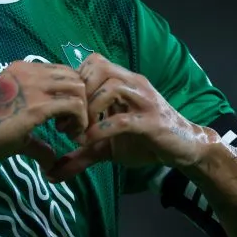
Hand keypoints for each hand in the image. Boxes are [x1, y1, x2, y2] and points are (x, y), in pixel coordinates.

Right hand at [0, 61, 88, 171]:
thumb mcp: (15, 127)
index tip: (64, 118)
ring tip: (68, 130)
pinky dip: (79, 120)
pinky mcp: (37, 105)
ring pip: (78, 87)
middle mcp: (31, 71)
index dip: (70, 94)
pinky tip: (67, 135)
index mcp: (24, 70)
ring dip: (81, 110)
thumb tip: (52, 161)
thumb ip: (37, 140)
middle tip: (70, 125)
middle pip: (74, 76)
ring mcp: (34, 86)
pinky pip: (73, 104)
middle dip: (81, 100)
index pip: (62, 72)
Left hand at [45, 53, 210, 182]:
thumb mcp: (107, 147)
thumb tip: (51, 173)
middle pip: (99, 67)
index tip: (63, 112)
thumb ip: (81, 154)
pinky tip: (90, 142)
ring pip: (111, 87)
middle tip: (68, 123)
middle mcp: (133, 84)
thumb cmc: (144, 141)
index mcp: (122, 82)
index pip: (92, 62)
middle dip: (78, 94)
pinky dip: (101, 129)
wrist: (184, 149)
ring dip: (89, 109)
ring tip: (79, 133)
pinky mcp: (152, 121)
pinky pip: (123, 119)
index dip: (74, 84)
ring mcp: (144, 100)